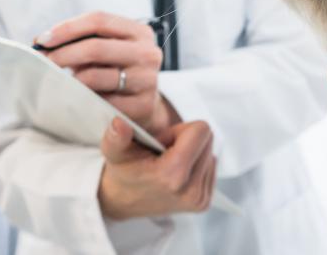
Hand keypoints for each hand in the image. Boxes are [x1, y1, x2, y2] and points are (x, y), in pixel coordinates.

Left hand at [36, 11, 179, 135]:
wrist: (144, 104)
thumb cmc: (116, 70)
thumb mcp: (106, 48)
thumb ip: (80, 40)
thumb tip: (41, 41)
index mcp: (139, 32)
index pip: (99, 20)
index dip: (68, 28)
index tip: (43, 40)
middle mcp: (148, 53)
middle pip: (95, 47)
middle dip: (63, 54)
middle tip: (43, 62)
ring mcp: (147, 80)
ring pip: (94, 76)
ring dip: (69, 79)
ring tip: (58, 81)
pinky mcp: (141, 105)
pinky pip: (100, 101)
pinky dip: (82, 99)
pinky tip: (75, 98)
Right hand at [98, 118, 215, 218]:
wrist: (122, 201)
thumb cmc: (122, 172)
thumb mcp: (115, 151)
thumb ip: (117, 137)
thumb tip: (118, 123)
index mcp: (172, 174)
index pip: (201, 130)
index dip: (179, 130)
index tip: (162, 143)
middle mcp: (191, 190)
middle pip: (208, 140)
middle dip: (186, 140)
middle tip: (163, 153)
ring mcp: (199, 199)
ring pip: (210, 152)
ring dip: (191, 153)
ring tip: (168, 164)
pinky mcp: (203, 203)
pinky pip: (211, 167)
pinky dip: (195, 165)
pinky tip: (176, 173)